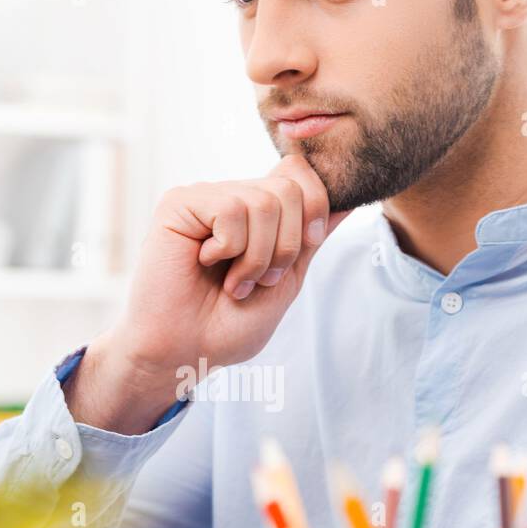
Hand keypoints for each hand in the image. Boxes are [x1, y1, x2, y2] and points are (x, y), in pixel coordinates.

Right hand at [66, 153, 347, 431]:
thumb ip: (310, 240)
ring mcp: (206, 198)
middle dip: (286, 246)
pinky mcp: (179, 204)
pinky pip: (230, 208)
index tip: (304, 249)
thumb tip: (347, 202)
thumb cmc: (228, 325)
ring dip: (256, 257)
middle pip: (291, 187)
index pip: (302, 174)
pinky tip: (205, 264)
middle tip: (259, 280)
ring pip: (264, 202)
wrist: (186, 352)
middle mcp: (233, 196)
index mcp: (258, 212)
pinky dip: (229, 249)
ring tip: (233, 282)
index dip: (315, 209)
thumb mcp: (286, 282)